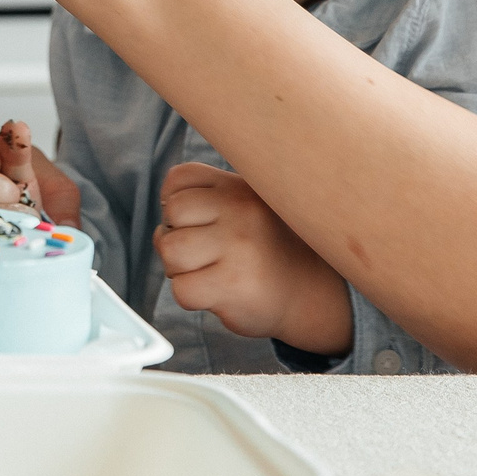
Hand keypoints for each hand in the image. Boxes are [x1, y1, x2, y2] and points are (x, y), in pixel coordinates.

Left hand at [155, 162, 352, 354]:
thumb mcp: (248, 206)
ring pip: (170, 251)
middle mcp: (241, 210)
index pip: (178, 179)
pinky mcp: (233, 285)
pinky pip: (181, 289)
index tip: (194, 223)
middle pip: (171, 213)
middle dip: (174, 237)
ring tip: (206, 272)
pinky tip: (214, 293)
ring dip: (178, 269)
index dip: (173, 203)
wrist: (312, 295)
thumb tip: (164, 210)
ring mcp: (238, 246)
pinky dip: (190, 296)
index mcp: (239, 187)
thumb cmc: (267, 250)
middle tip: (200, 253)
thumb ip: (210, 197)